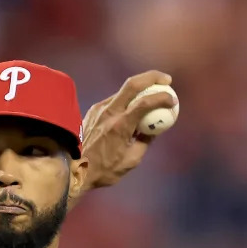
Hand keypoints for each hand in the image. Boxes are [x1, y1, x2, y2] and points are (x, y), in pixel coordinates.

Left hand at [73, 70, 175, 202]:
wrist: (74, 169)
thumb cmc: (104, 170)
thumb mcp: (132, 160)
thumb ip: (146, 141)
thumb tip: (155, 128)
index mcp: (120, 126)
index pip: (145, 103)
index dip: (162, 98)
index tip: (173, 100)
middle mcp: (108, 113)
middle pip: (133, 83)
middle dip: (152, 77)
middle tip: (166, 80)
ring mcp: (99, 109)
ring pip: (123, 91)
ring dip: (140, 88)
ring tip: (153, 93)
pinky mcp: (93, 111)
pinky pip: (114, 100)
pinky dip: (127, 100)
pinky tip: (133, 107)